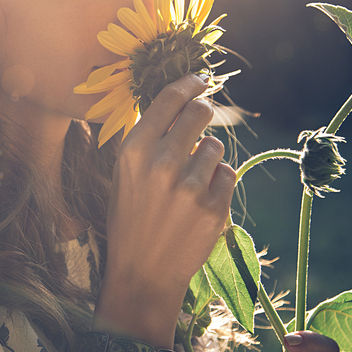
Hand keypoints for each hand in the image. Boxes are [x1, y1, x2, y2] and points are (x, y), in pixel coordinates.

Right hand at [94, 73, 235, 345]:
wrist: (142, 272)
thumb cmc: (130, 217)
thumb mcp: (124, 173)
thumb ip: (148, 138)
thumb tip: (178, 100)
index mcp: (134, 150)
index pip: (170, 99)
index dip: (189, 83)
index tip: (199, 79)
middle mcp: (162, 163)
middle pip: (200, 113)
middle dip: (203, 113)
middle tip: (201, 121)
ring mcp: (190, 187)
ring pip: (216, 146)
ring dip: (208, 156)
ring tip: (189, 180)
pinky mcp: (214, 208)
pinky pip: (228, 174)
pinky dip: (218, 182)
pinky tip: (200, 200)